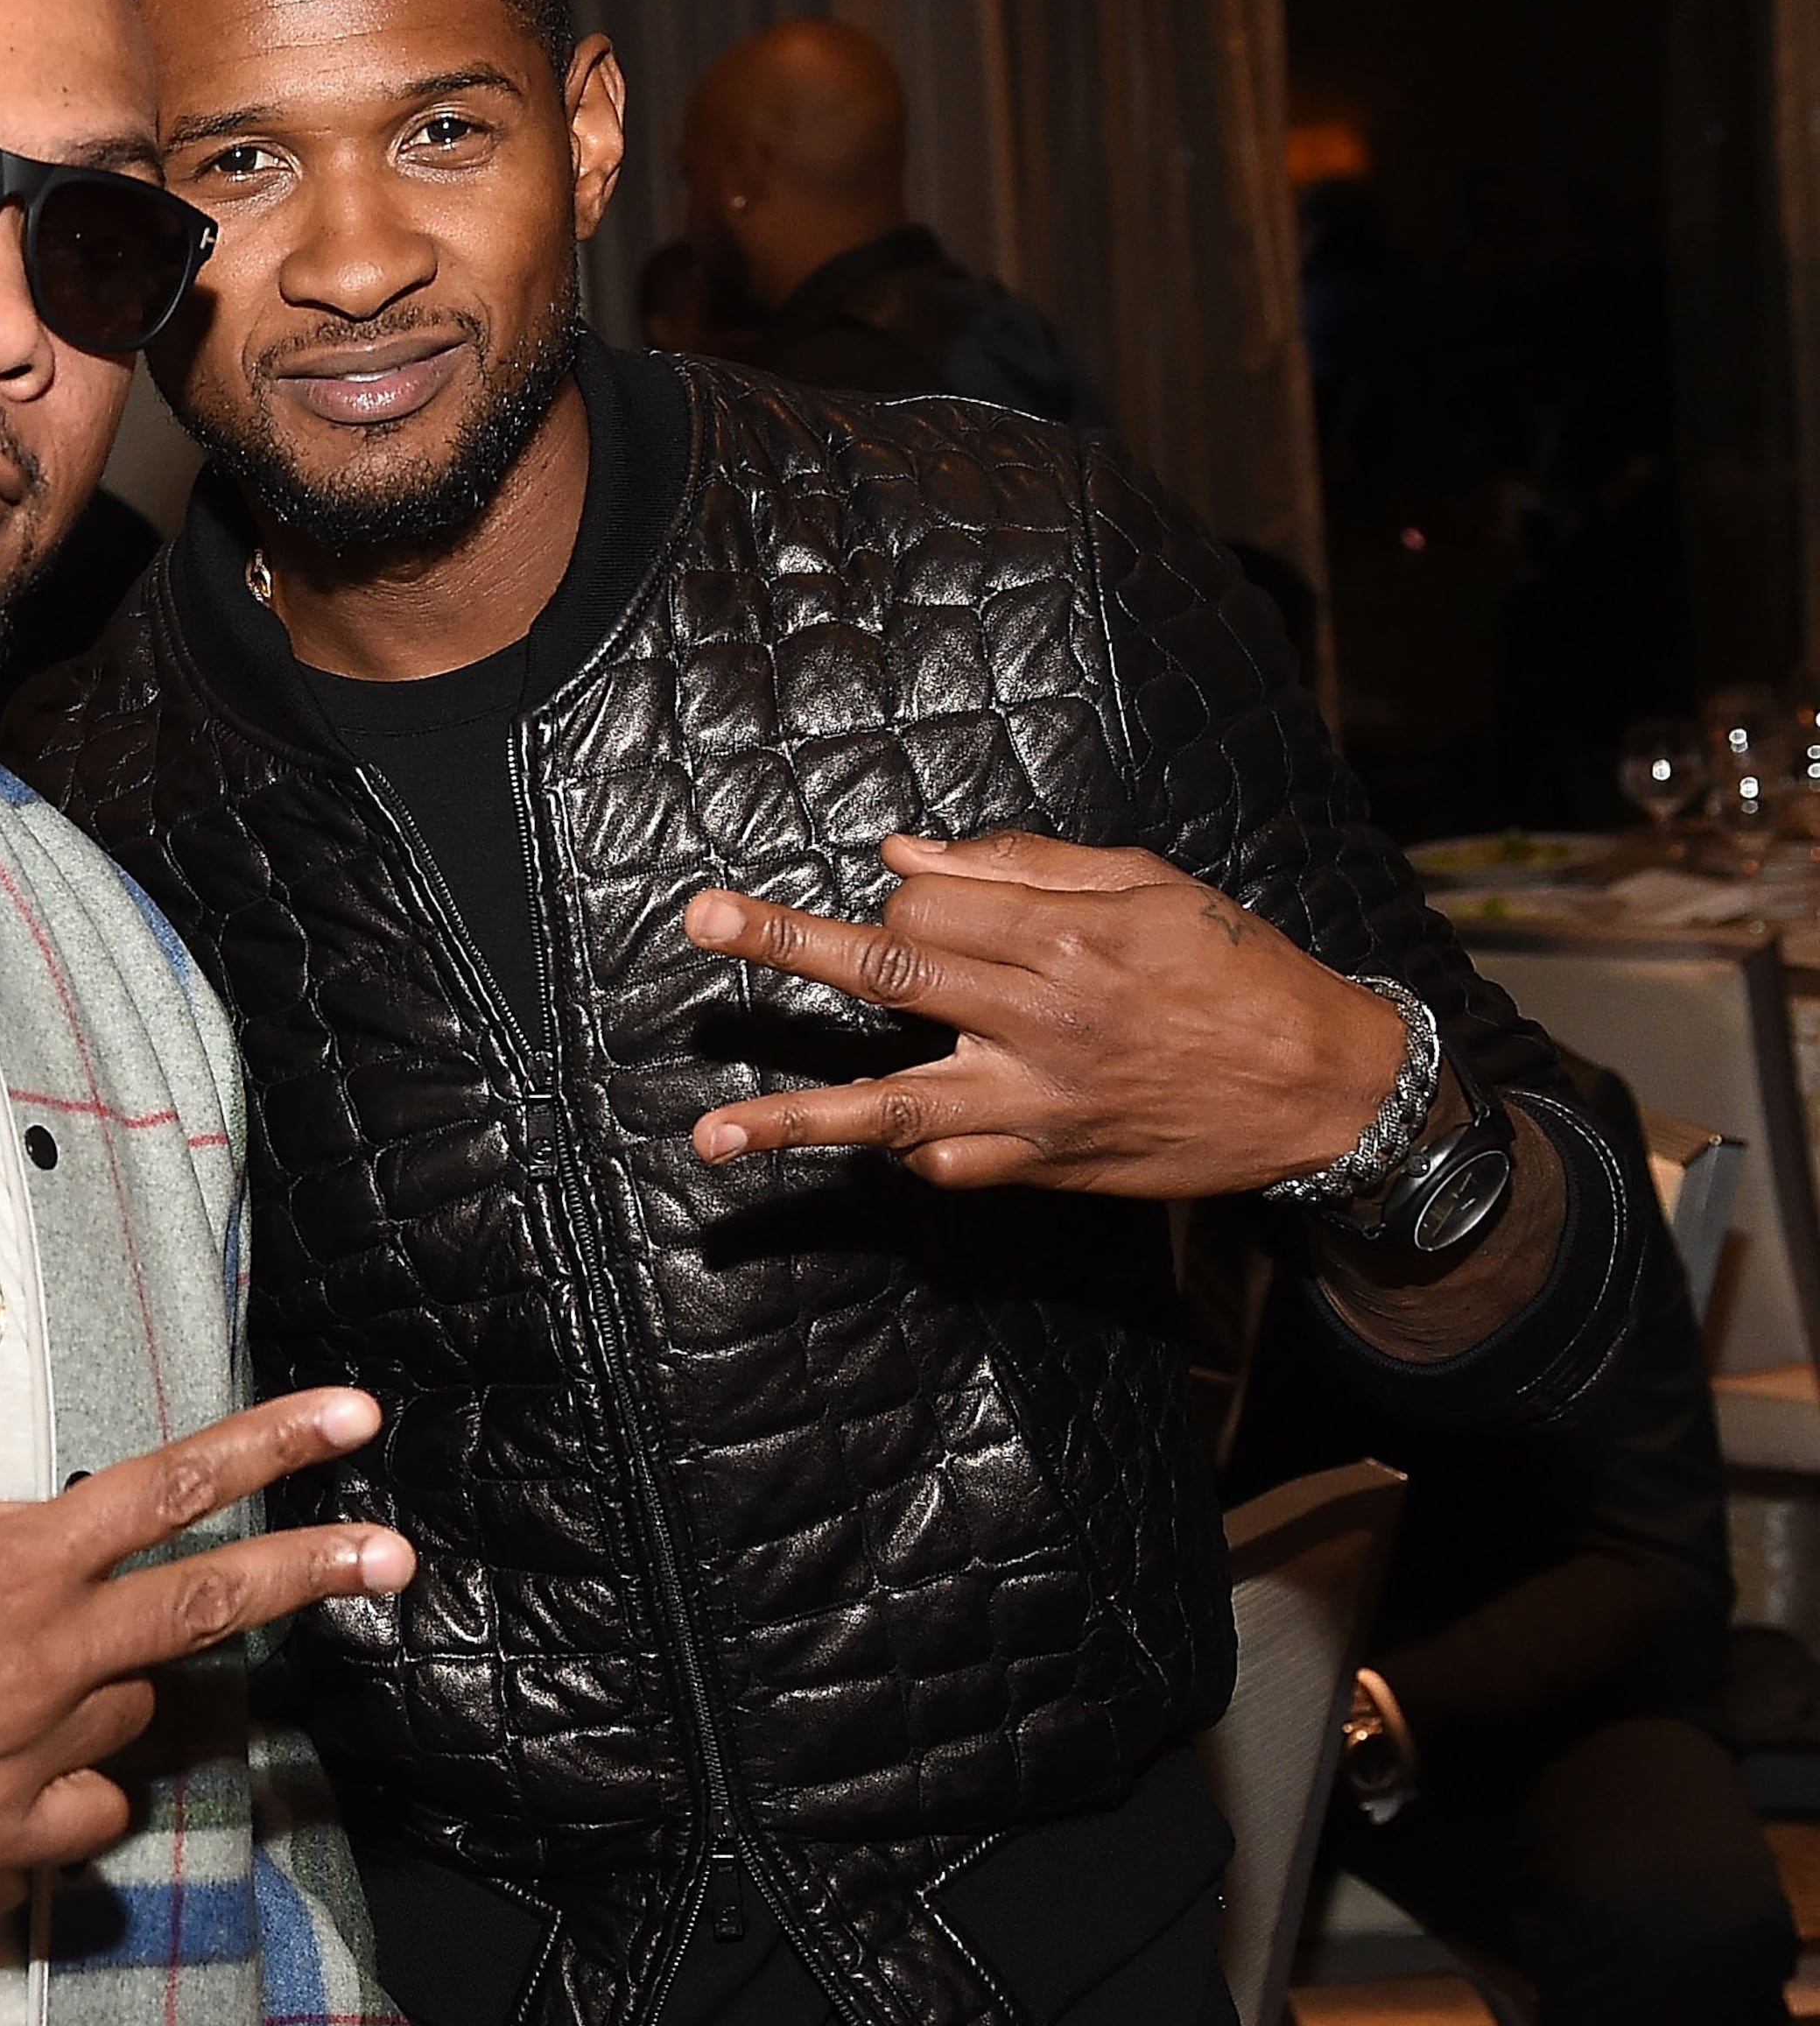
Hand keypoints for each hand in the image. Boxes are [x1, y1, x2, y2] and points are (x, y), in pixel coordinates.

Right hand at [0, 1224, 411, 1879]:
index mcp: (10, 1557)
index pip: (171, 1488)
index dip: (269, 1445)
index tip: (355, 1420)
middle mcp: (37, 1658)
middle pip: (204, 1608)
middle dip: (310, 1573)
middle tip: (395, 1558)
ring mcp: (18, 1753)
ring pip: (127, 1708)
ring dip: (111, 1677)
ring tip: (28, 1654)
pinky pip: (83, 1811)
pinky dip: (77, 1784)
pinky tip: (33, 1759)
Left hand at [683, 831, 1404, 1196]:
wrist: (1323, 1092)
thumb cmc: (1235, 970)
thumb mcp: (1147, 885)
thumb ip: (1021, 867)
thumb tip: (901, 858)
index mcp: (1066, 939)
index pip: (926, 911)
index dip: (901, 904)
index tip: (912, 908)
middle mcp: (1041, 1023)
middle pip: (888, 976)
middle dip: (786, 945)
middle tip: (701, 920)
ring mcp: (1038, 1106)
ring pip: (892, 1109)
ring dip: (795, 1122)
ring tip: (711, 1137)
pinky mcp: (1047, 1167)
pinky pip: (950, 1164)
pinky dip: (910, 1148)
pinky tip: (875, 1142)